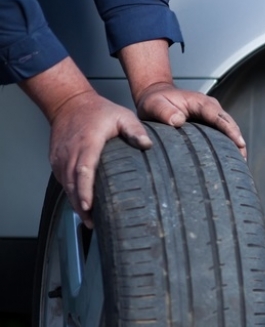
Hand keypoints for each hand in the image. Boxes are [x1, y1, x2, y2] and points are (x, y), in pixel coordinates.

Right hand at [21, 57, 153, 227]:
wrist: (69, 103)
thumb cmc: (98, 111)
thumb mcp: (122, 115)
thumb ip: (135, 130)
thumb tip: (147, 144)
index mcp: (87, 143)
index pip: (83, 170)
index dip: (85, 190)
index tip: (89, 205)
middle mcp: (70, 152)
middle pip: (72, 183)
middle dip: (81, 205)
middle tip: (92, 223)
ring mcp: (60, 157)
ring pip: (66, 185)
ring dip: (75, 203)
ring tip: (88, 220)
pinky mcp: (56, 160)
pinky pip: (62, 181)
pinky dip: (70, 194)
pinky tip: (81, 206)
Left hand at [134, 82, 246, 158]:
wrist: (155, 96)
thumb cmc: (155, 101)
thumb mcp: (154, 105)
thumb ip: (164, 111)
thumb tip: (178, 121)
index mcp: (200, 102)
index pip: (219, 116)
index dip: (230, 130)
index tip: (239, 143)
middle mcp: (211, 108)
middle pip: (230, 125)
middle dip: (238, 141)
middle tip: (242, 161)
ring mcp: (212, 117)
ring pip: (229, 131)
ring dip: (235, 146)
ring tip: (239, 165)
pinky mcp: (211, 125)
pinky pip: (223, 135)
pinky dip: (228, 146)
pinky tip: (230, 161)